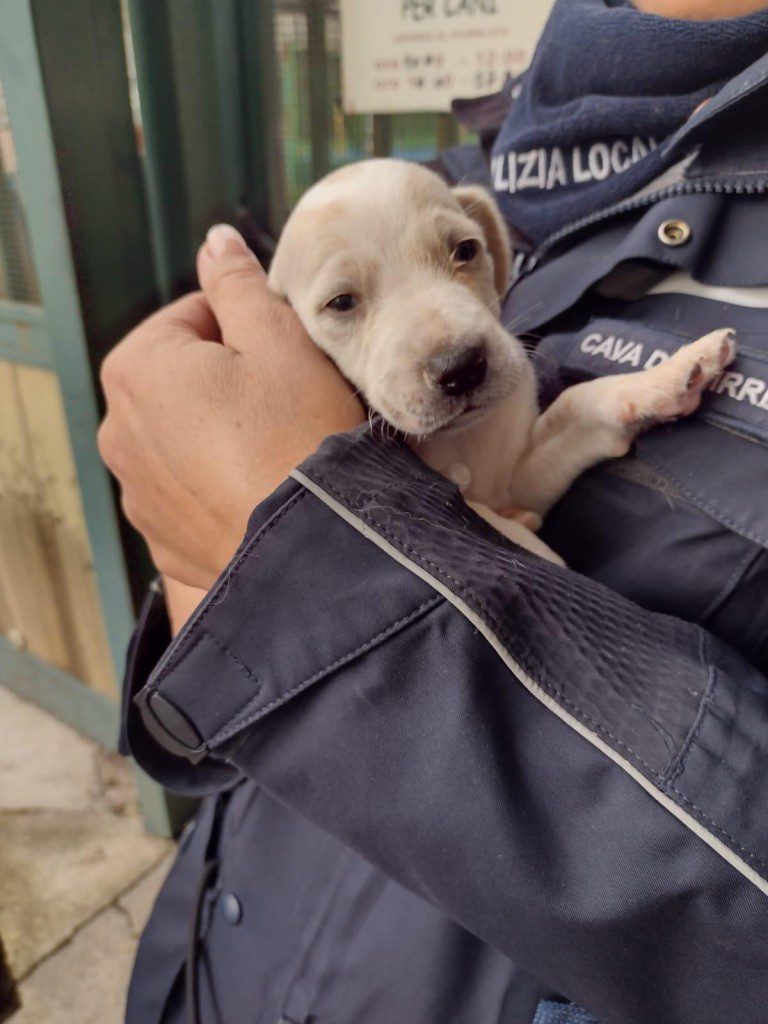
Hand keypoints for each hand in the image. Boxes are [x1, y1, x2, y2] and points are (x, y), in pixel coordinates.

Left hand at [98, 225, 363, 587]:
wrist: (314, 546)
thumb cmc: (300, 435)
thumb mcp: (279, 339)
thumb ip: (238, 283)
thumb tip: (215, 242)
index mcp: (137, 367)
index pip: (193, 316)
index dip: (247, 326)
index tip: (284, 353)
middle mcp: (119, 430)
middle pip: (182, 378)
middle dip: (228, 380)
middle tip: (285, 401)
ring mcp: (137, 491)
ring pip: (183, 436)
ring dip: (219, 432)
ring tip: (275, 447)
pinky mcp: (161, 537)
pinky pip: (190, 492)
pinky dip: (217, 485)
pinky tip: (259, 488)